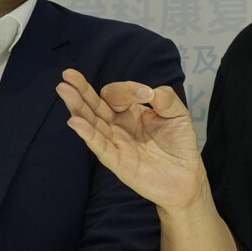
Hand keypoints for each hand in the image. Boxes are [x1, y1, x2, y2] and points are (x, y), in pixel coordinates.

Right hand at [56, 69, 205, 211]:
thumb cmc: (180, 144)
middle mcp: (118, 126)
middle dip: (81, 90)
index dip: (128, 89)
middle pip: (94, 106)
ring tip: (64, 90)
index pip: (116, 94)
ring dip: (78, 107)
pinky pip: (100, 147)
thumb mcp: (178, 114)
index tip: (147, 94)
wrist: (187, 177)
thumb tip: (149, 90)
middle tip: (67, 74)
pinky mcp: (118, 163)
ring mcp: (116, 144)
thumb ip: (165, 99)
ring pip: (92, 123)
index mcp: (130, 112)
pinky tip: (75, 121)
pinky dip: (87, 134)